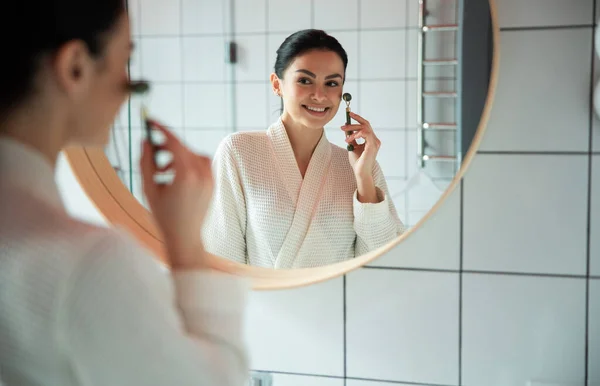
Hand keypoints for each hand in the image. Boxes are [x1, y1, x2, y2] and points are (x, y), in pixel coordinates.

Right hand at [140, 119, 213, 267]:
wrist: (185, 238)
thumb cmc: (163, 216)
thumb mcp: (148, 188)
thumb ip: (146, 162)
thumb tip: (146, 141)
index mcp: (186, 175)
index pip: (174, 142)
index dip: (161, 129)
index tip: (151, 121)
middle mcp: (202, 174)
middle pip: (183, 147)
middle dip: (166, 145)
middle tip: (152, 149)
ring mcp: (210, 179)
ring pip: (192, 154)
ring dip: (176, 156)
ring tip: (162, 171)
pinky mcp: (213, 183)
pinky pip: (200, 163)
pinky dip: (187, 163)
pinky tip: (174, 177)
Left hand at [341, 112, 380, 179]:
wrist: (360, 172)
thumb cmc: (357, 161)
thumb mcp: (352, 146)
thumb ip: (351, 137)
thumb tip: (346, 126)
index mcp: (371, 140)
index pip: (366, 125)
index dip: (358, 118)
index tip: (349, 114)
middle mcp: (375, 140)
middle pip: (366, 124)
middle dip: (354, 122)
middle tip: (342, 125)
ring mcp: (375, 142)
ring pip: (365, 128)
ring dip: (353, 128)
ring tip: (344, 134)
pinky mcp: (373, 145)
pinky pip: (365, 133)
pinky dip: (356, 134)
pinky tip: (350, 139)